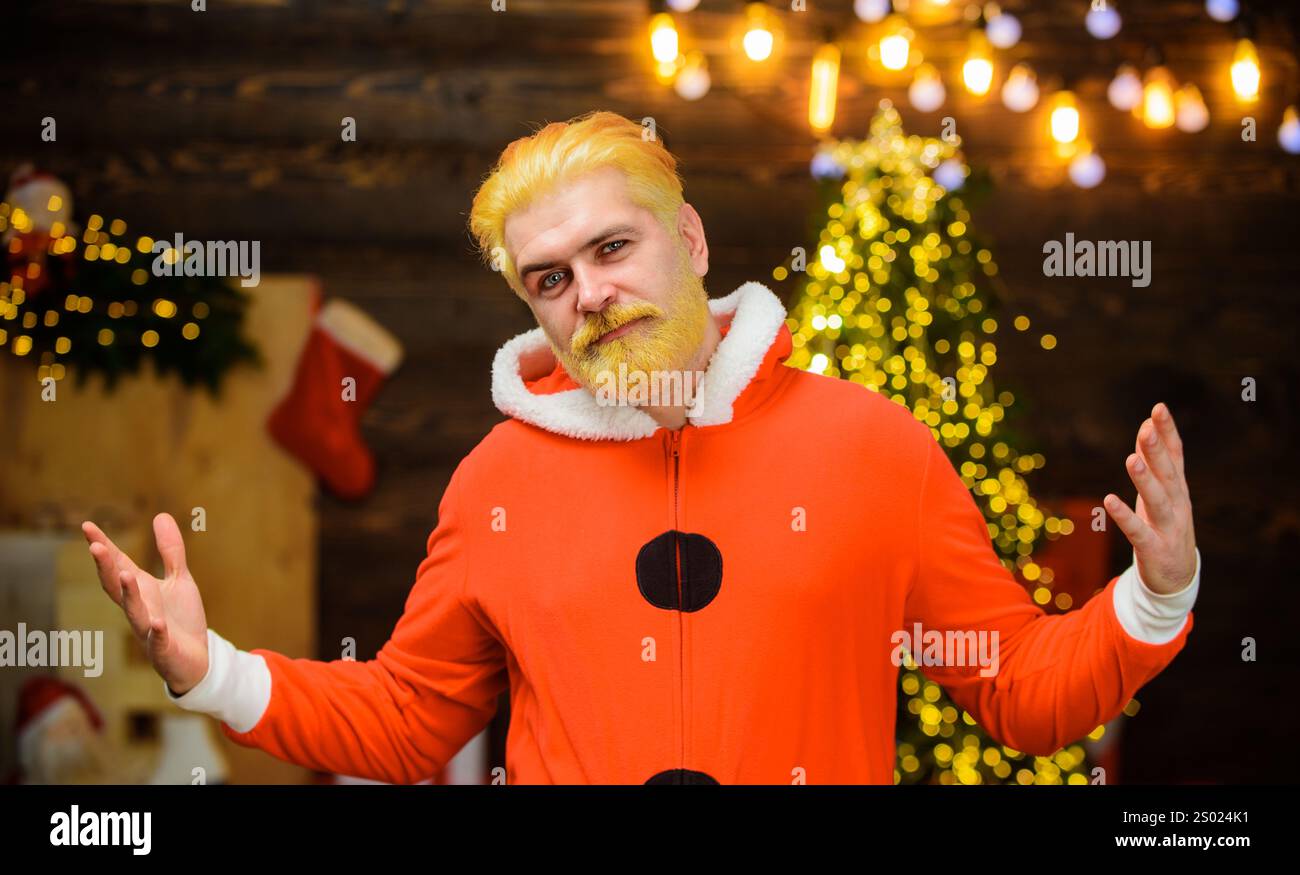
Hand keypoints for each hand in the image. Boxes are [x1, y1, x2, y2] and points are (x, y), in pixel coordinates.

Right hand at [81, 513, 209, 694]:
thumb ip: (170, 551)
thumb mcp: (179, 579)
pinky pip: (158, 643)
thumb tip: (160, 515)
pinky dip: (156, 634)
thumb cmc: (181, 619)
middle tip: (95, 546)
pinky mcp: (164, 651)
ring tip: (125, 573)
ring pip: (134, 613)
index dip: (103, 547)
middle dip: (106, 568)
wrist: (197, 660)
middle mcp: (139, 609)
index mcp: (141, 591)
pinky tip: (157, 624)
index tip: (87, 526)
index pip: (117, 566)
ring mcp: (148, 631)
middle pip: (116, 588)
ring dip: (129, 595)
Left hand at [1103, 403, 1197, 594]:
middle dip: (1157, 451)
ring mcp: (1168, 528)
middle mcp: (1177, 505)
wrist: (1176, 578)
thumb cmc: (1164, 526)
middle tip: (1147, 427)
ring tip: (1131, 459)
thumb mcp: (1162, 493)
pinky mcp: (1154, 549)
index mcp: (1178, 489)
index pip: (1176, 456)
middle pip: (1168, 474)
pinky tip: (1110, 501)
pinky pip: (1138, 531)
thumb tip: (1146, 427)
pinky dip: (1125, 516)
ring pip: (1157, 501)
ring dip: (1145, 480)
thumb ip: (1156, 462)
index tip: (1159, 408)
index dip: (1168, 433)